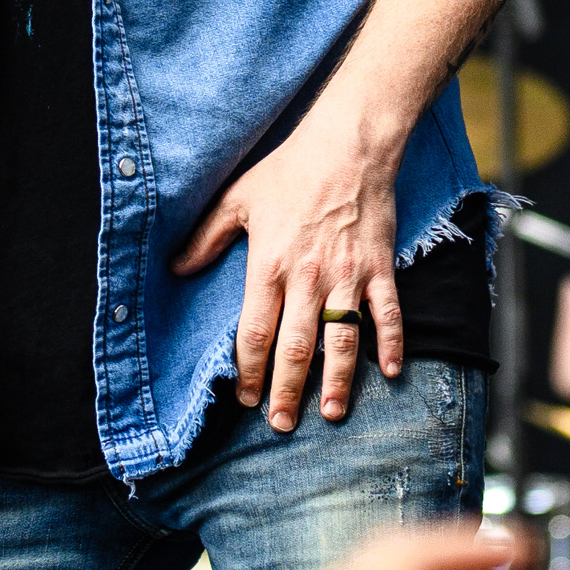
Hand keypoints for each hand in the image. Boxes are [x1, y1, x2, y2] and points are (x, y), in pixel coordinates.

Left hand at [172, 105, 402, 430]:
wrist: (347, 145)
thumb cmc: (289, 169)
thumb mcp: (238, 198)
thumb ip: (207, 237)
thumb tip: (177, 268)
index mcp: (269, 265)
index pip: (255, 332)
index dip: (248, 370)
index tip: (244, 397)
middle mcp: (308, 279)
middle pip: (296, 348)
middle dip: (287, 390)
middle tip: (281, 424)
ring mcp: (347, 277)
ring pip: (342, 342)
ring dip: (336, 382)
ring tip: (329, 415)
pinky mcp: (379, 269)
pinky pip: (388, 314)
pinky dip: (392, 344)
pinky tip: (391, 373)